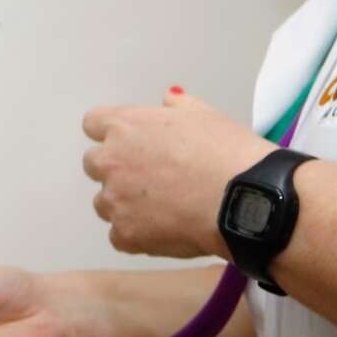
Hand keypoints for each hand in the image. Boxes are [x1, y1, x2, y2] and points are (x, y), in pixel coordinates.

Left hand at [81, 89, 269, 258]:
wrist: (243, 200)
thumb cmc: (227, 153)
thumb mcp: (206, 115)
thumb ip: (178, 106)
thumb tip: (169, 100)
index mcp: (126, 126)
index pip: (93, 123)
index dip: (112, 133)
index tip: (130, 143)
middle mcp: (111, 161)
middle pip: (94, 164)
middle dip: (116, 169)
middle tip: (151, 178)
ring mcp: (115, 200)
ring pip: (104, 203)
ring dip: (124, 204)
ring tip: (163, 208)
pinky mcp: (125, 234)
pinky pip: (119, 236)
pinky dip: (137, 235)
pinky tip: (164, 231)